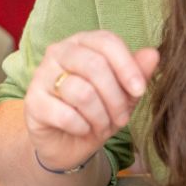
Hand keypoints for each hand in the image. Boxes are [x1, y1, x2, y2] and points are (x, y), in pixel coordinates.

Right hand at [24, 30, 158, 169]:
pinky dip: (81, 127)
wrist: (67, 143)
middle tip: (122, 119)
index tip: (140, 90)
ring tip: (102, 125)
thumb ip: (136, 73)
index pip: (106, 41)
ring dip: (100, 116)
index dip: (127, 66)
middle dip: (115, 97)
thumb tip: (153, 54)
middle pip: (94, 65)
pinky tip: (81, 130)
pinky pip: (65, 114)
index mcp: (82, 43)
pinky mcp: (32, 102)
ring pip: (82, 92)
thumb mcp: (122, 95)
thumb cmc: (96, 112)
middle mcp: (58, 53)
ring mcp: (41, 76)